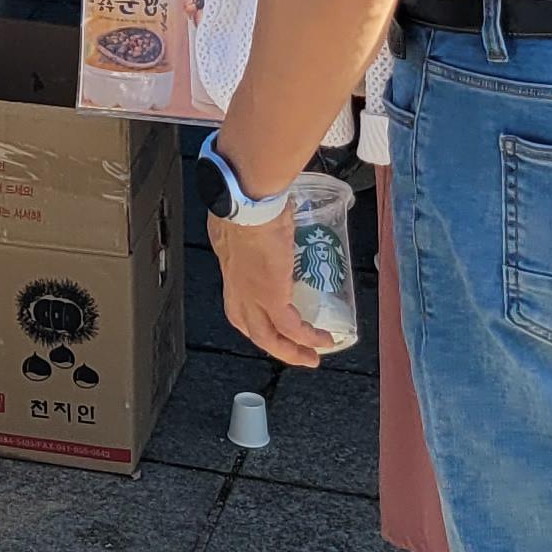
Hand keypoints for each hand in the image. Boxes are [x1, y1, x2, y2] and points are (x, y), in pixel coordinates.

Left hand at [212, 206, 324, 371]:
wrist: (246, 198)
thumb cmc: (245, 194)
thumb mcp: (245, 211)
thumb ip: (256, 217)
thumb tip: (272, 209)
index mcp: (228, 260)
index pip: (236, 295)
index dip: (251, 310)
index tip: (269, 315)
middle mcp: (235, 282)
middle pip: (247, 324)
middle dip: (270, 341)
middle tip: (290, 351)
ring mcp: (250, 292)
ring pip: (266, 336)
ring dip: (289, 351)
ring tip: (311, 357)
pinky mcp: (271, 295)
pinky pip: (291, 327)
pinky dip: (307, 338)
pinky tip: (322, 341)